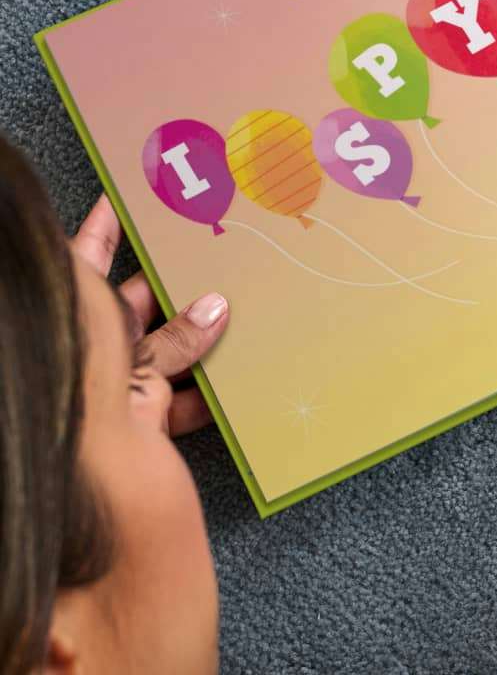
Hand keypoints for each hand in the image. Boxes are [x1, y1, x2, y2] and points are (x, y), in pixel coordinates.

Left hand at [72, 195, 228, 434]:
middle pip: (138, 304)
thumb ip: (174, 328)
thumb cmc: (82, 382)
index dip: (108, 224)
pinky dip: (212, 388)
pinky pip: (184, 396)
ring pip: (168, 350)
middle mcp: (91, 345)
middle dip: (179, 287)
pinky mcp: (144, 420)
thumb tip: (215, 310)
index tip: (132, 199)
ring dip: (205, 339)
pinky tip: (239, 375)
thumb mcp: (128, 336)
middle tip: (217, 264)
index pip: (87, 254)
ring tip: (243, 316)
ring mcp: (116, 383)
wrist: (89, 477)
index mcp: (74, 311)